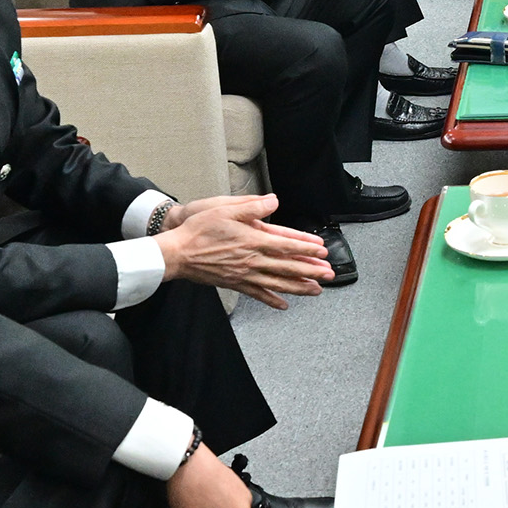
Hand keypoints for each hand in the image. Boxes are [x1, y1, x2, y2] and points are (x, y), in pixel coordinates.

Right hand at [156, 195, 334, 307]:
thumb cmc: (199, 230)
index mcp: (253, 240)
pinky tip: (284, 305)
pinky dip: (272, 300)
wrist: (177, 253)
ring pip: (278, 283)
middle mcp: (253, 260)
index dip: (307, 248)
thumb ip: (253, 206)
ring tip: (317, 290)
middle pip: (289, 267)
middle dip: (312, 270)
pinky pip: (258, 294)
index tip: (322, 251)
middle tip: (330, 273)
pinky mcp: (235, 283)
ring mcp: (245, 274)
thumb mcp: (225, 209)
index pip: (287, 245)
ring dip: (299, 287)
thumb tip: (274, 201)